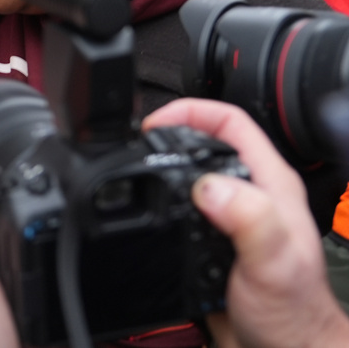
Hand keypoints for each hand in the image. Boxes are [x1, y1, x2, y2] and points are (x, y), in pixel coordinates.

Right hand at [143, 99, 348, 347]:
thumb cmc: (294, 314)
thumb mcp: (274, 262)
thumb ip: (249, 219)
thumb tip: (210, 187)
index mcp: (270, 185)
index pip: (231, 122)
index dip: (190, 112)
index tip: (155, 124)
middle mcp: (249, 195)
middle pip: (203, 143)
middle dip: (167, 135)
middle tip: (136, 142)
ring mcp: (228, 218)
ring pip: (186, 175)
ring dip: (159, 169)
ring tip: (132, 167)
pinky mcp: (207, 242)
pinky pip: (175, 211)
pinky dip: (154, 206)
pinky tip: (143, 214)